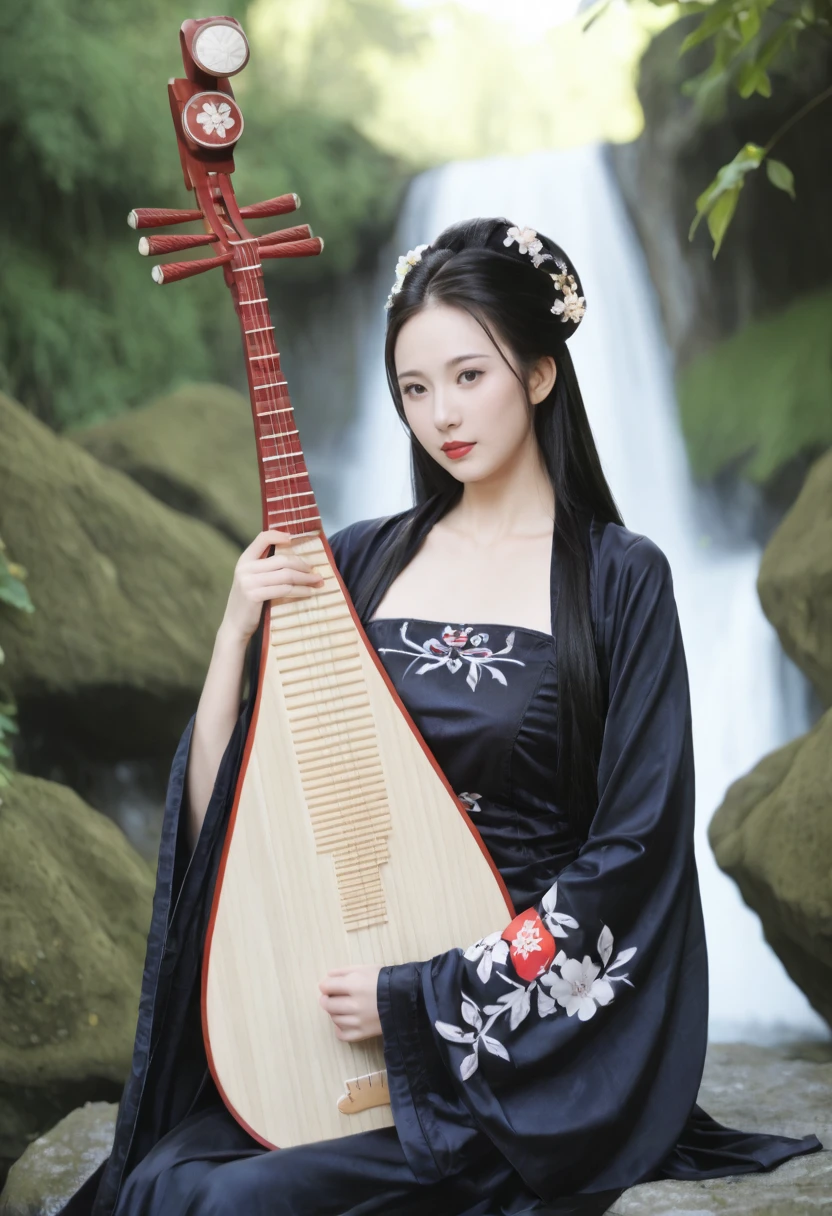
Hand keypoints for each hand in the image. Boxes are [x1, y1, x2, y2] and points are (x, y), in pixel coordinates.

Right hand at [220, 528, 325, 644]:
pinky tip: (309, 592)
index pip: (262, 538)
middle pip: (281, 560)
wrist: (234, 625)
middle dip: (302, 565)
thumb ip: (265, 568)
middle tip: (316, 571)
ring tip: (318, 582)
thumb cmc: (248, 603)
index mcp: (245, 560)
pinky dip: (300, 590)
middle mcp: (245, 568)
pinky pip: (284, 589)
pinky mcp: (255, 595)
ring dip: (306, 578)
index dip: (278, 535)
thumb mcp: (252, 580)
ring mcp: (249, 582)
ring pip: (286, 575)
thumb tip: (294, 560)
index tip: (293, 539)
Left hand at [318, 965, 382, 1041]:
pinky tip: (344, 1021)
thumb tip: (327, 976)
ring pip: (334, 1019)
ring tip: (342, 1007)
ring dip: (334, 1012)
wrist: (407, 998)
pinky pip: (342, 1035)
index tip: (329, 986)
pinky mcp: (363, 1033)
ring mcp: (358, 1021)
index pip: (327, 987)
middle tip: (331, 997)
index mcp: (354, 984)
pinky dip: (339, 1028)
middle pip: (328, 1004)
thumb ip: (344, 971)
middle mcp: (354, 1004)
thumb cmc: (385, 980)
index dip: (325, 985)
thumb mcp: (366, 968)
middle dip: (326, 999)